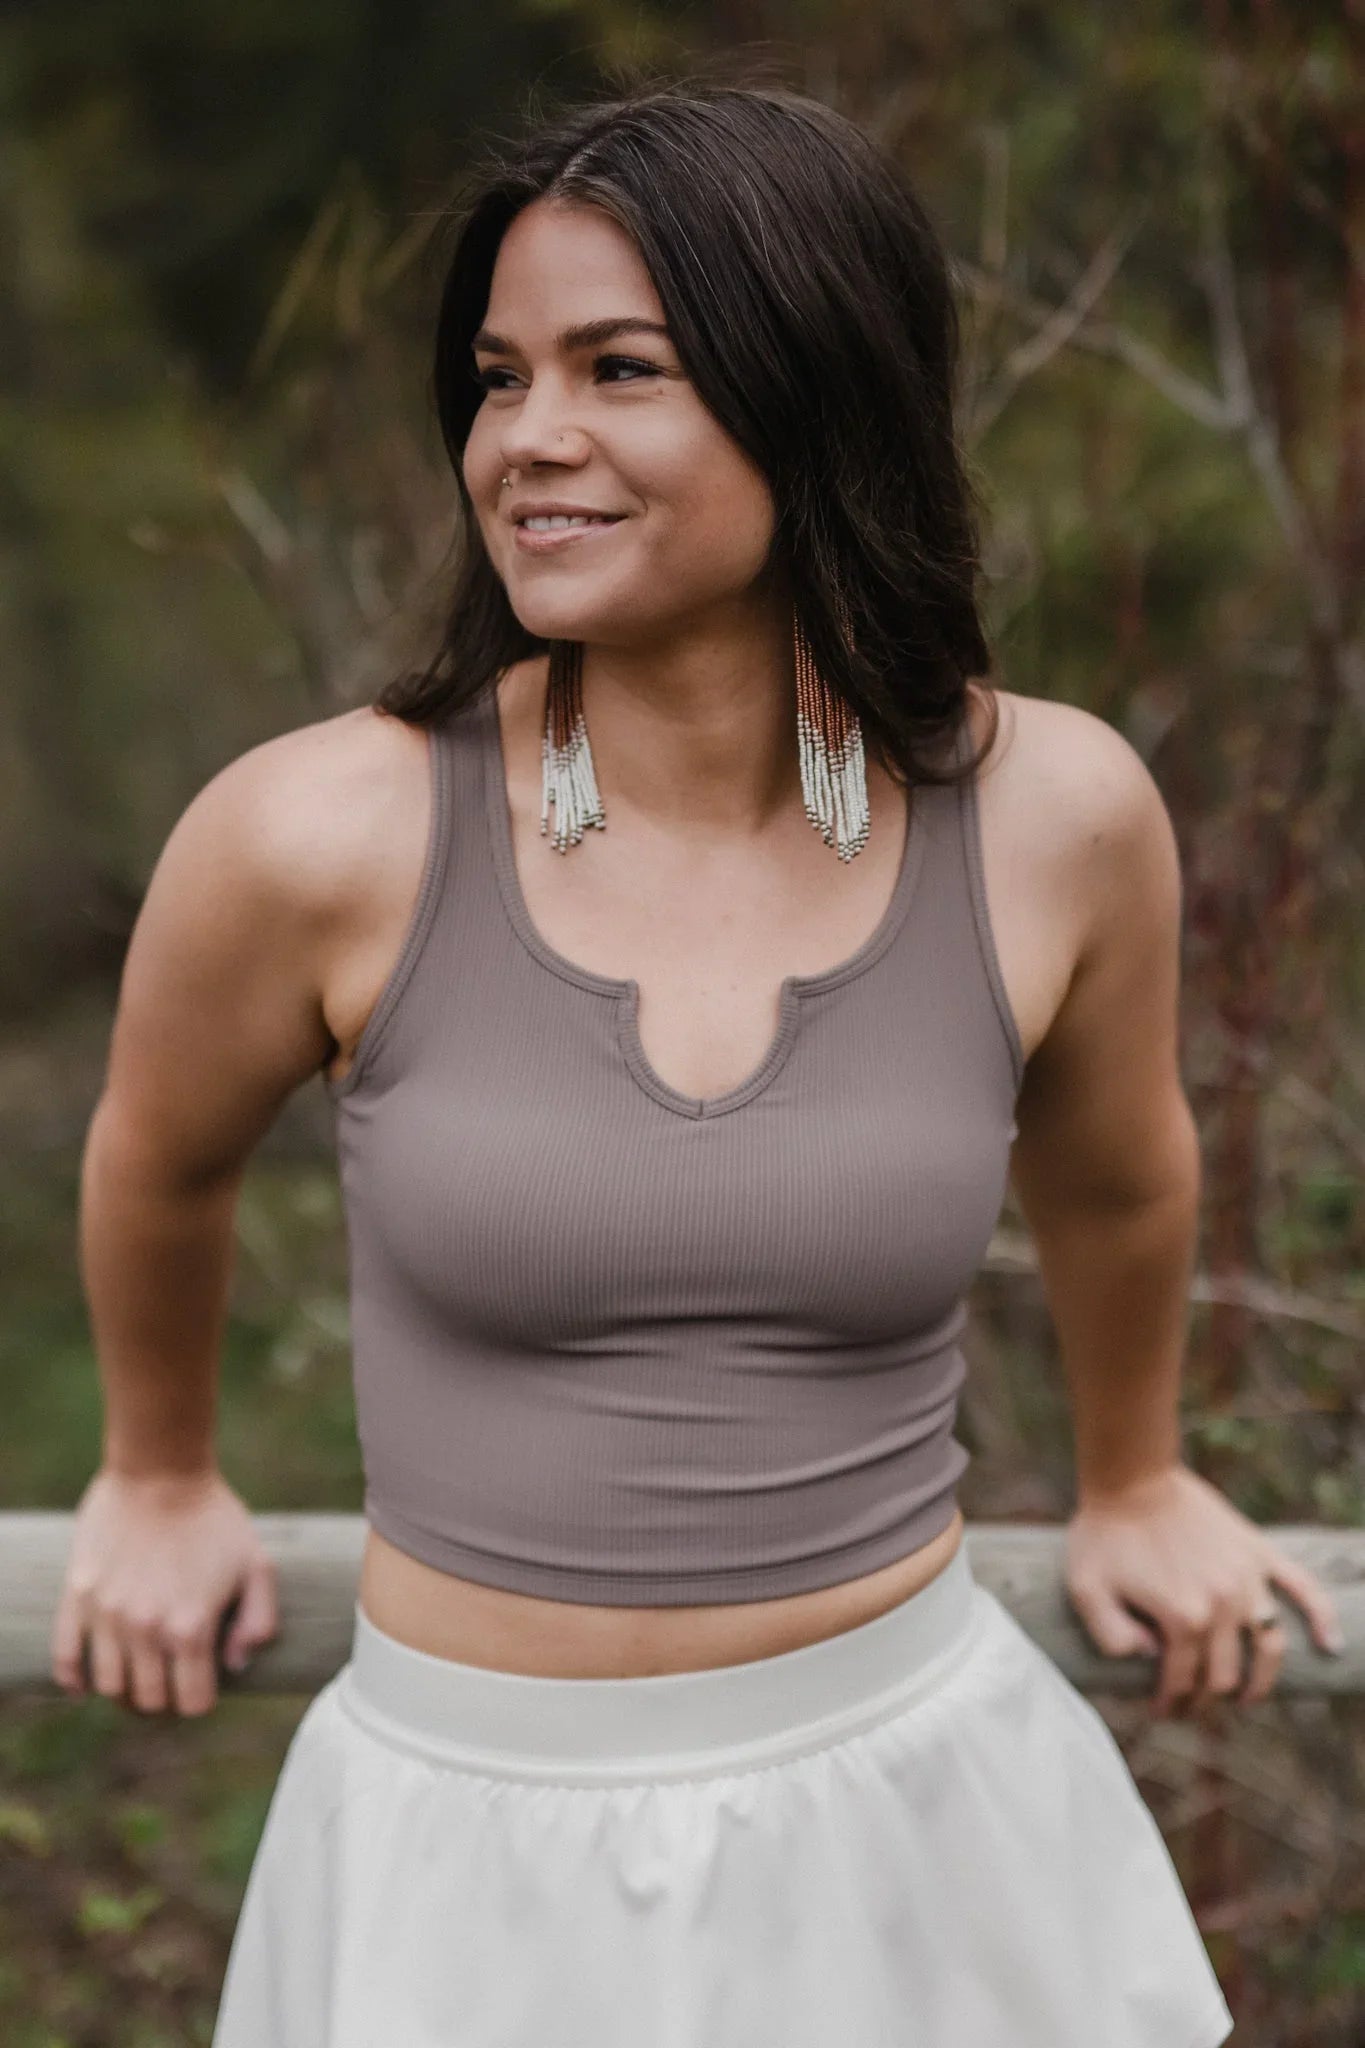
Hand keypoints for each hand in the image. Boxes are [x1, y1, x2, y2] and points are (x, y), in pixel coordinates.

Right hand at [50, 1466, 279, 1716]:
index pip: (191, 1704)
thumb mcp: (257, 1563)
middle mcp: (145, 1630)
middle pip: (147, 1701)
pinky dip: (75, 1678)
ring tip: (138, 1671)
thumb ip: (259, 1620)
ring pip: (108, 1687)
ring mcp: (105, 1615)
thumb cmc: (215, 1516)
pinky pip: (65, 1659)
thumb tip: (238, 1663)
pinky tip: (89, 1678)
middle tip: (170, 1680)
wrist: (161, 1471)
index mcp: (190, 1627)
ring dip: (124, 1689)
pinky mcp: (76, 1597)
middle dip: (163, 1700)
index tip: (202, 1685)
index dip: (200, 1701)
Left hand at [1063, 1462, 1343, 1716]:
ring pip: (1269, 1647)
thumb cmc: (1104, 1533)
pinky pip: (1303, 1589)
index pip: (1182, 1680)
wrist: (1131, 1477)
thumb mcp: (1086, 1590)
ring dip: (1260, 1681)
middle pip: (1224, 1673)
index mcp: (1182, 1618)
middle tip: (1190, 1706)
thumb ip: (1111, 1637)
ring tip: (1246, 1697)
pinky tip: (1330, 1645)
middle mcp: (1223, 1605)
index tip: (1160, 1712)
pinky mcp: (1258, 1553)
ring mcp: (1247, 1579)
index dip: (1170, 1703)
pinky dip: (1321, 1619)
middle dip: (1206, 1699)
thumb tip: (1150, 1661)